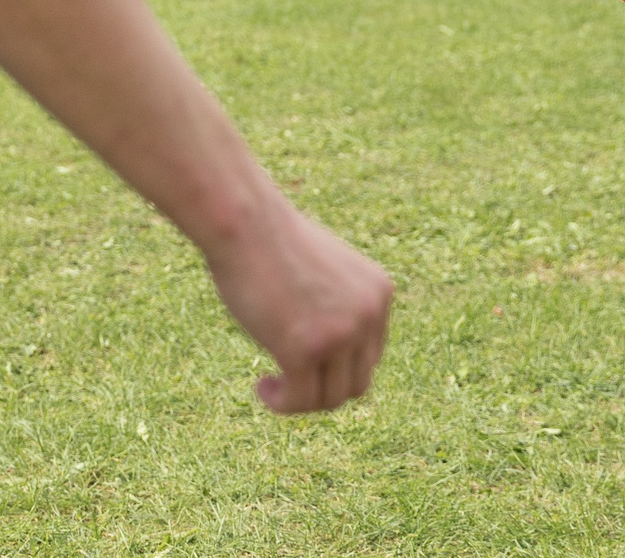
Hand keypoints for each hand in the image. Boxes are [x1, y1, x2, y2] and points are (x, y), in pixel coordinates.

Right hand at [204, 200, 393, 414]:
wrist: (245, 222)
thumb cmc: (273, 241)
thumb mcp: (323, 271)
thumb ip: (337, 307)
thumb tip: (331, 359)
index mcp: (379, 292)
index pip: (370, 355)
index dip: (337, 368)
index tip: (305, 363)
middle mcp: (368, 315)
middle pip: (356, 382)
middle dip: (322, 388)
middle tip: (288, 378)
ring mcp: (340, 333)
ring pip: (330, 398)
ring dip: (300, 399)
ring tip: (271, 384)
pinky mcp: (304, 349)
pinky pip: (300, 399)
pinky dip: (281, 402)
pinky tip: (262, 388)